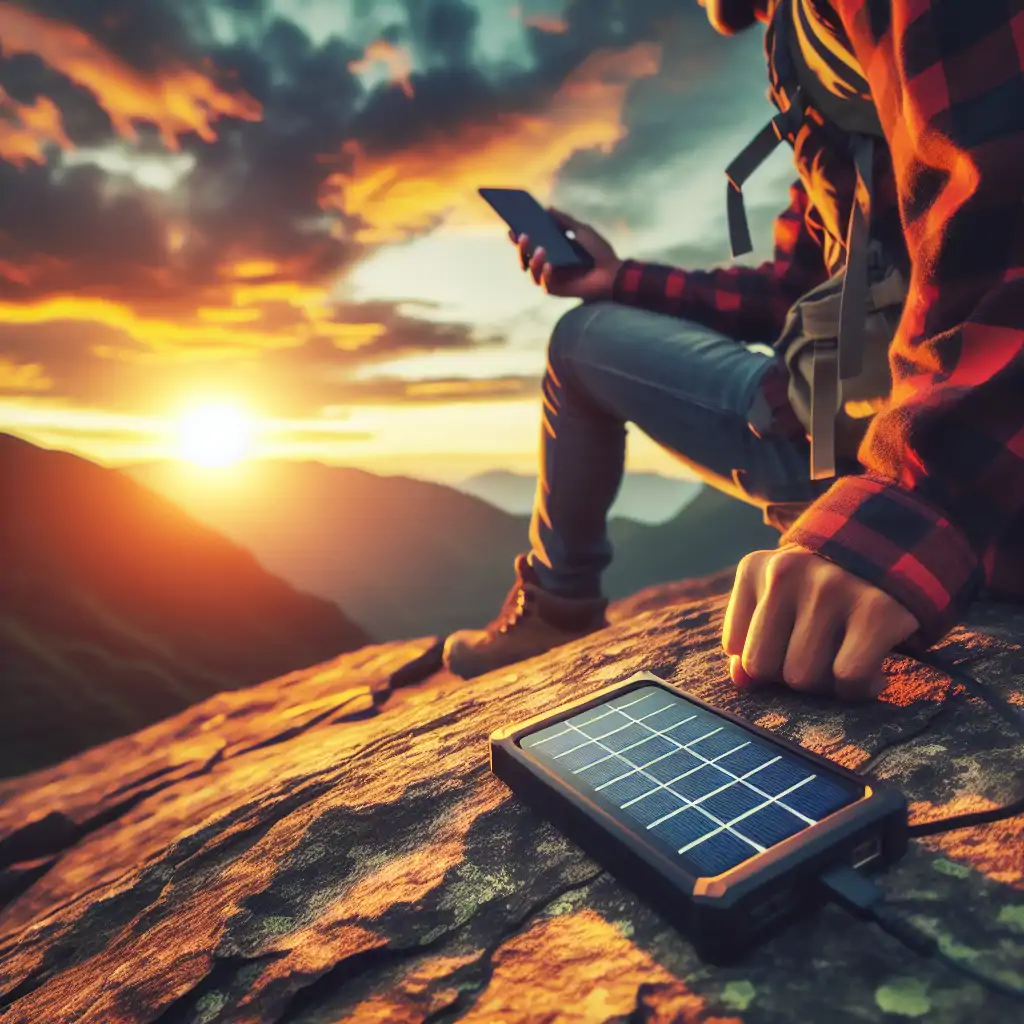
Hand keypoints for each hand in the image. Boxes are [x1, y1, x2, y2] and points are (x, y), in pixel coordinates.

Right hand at [513, 208, 622, 302]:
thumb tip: (547, 208)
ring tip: (539, 248)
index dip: (518, 234)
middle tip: (522, 235)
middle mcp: (545, 263)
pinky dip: (545, 273)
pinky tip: (550, 264)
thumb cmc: (599, 252)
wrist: (613, 272)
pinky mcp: (554, 289)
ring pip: (531, 271)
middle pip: (525, 256)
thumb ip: (565, 220)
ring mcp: (549, 277)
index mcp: (550, 248)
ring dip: (532, 260)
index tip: (512, 224)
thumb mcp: (581, 230)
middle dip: (521, 246)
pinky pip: (544, 283)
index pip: (529, 241)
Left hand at [722, 545, 919, 699]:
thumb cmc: (826, 588)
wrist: (900, 550)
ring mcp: (831, 588)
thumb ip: (752, 637)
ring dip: (827, 685)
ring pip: (803, 677)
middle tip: (820, 659)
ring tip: (846, 660)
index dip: (766, 658)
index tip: (792, 645)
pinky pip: (848, 678)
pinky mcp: (876, 609)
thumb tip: (741, 679)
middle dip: (790, 676)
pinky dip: (860, 688)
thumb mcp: (782, 598)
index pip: (735, 647)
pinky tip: (874, 671)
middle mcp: (787, 572)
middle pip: (763, 667)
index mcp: (756, 568)